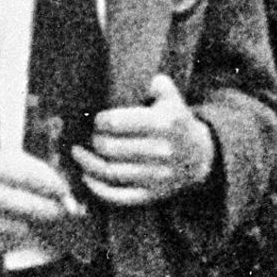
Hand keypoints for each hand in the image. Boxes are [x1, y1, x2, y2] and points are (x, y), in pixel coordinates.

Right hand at [0, 147, 80, 256]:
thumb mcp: (8, 161)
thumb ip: (38, 173)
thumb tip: (66, 196)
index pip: (24, 175)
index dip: (50, 185)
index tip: (65, 193)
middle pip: (17, 203)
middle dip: (45, 210)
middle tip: (61, 215)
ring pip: (9, 228)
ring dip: (31, 229)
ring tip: (40, 226)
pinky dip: (15, 243)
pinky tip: (22, 236)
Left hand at [75, 73, 216, 207]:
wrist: (199, 158)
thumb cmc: (177, 124)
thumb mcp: (173, 100)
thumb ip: (159, 85)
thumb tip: (147, 79)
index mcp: (163, 124)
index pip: (118, 122)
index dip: (101, 121)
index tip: (97, 119)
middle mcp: (159, 151)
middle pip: (111, 148)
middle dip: (94, 141)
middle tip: (89, 136)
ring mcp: (155, 176)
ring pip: (111, 173)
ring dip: (88, 164)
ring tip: (77, 154)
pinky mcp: (150, 195)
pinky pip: (119, 196)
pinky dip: (98, 189)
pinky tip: (86, 177)